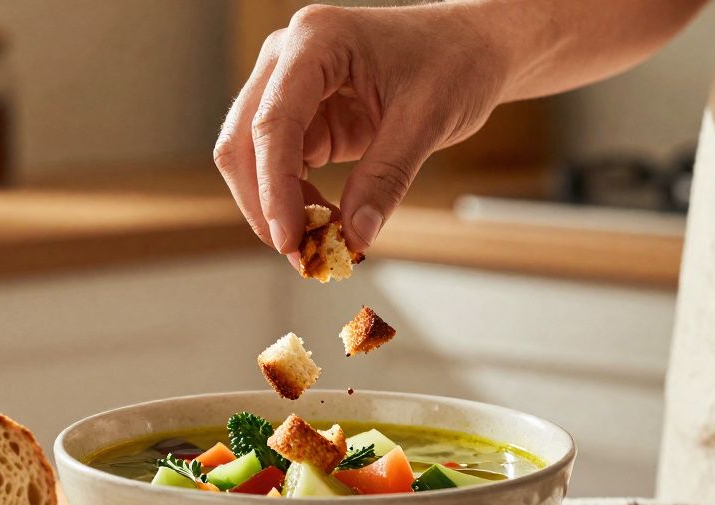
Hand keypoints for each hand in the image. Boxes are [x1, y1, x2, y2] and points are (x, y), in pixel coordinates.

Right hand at [214, 2, 507, 256]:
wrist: (472, 47)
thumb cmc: (455, 60)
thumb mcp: (428, 119)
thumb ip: (386, 177)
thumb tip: (355, 236)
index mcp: (316, 41)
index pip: (274, 121)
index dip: (274, 186)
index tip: (290, 238)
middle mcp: (289, 58)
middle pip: (243, 140)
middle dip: (264, 202)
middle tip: (300, 253)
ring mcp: (290, 86)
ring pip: (253, 159)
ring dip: (277, 206)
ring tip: (320, 242)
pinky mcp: (303, 115)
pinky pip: (281, 165)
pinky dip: (295, 199)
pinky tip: (325, 222)